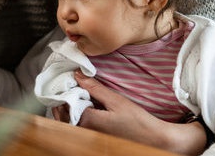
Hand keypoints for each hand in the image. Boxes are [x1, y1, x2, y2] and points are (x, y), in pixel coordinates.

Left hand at [72, 72, 207, 154]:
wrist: (151, 138)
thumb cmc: (137, 121)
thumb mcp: (116, 100)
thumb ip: (95, 88)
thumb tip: (78, 76)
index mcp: (88, 121)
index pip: (66, 102)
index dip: (65, 89)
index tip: (69, 79)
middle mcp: (85, 131)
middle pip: (63, 113)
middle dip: (64, 98)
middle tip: (72, 85)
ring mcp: (88, 136)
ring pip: (68, 120)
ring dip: (69, 106)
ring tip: (79, 93)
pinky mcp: (93, 137)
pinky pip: (77, 125)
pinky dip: (76, 114)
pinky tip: (86, 105)